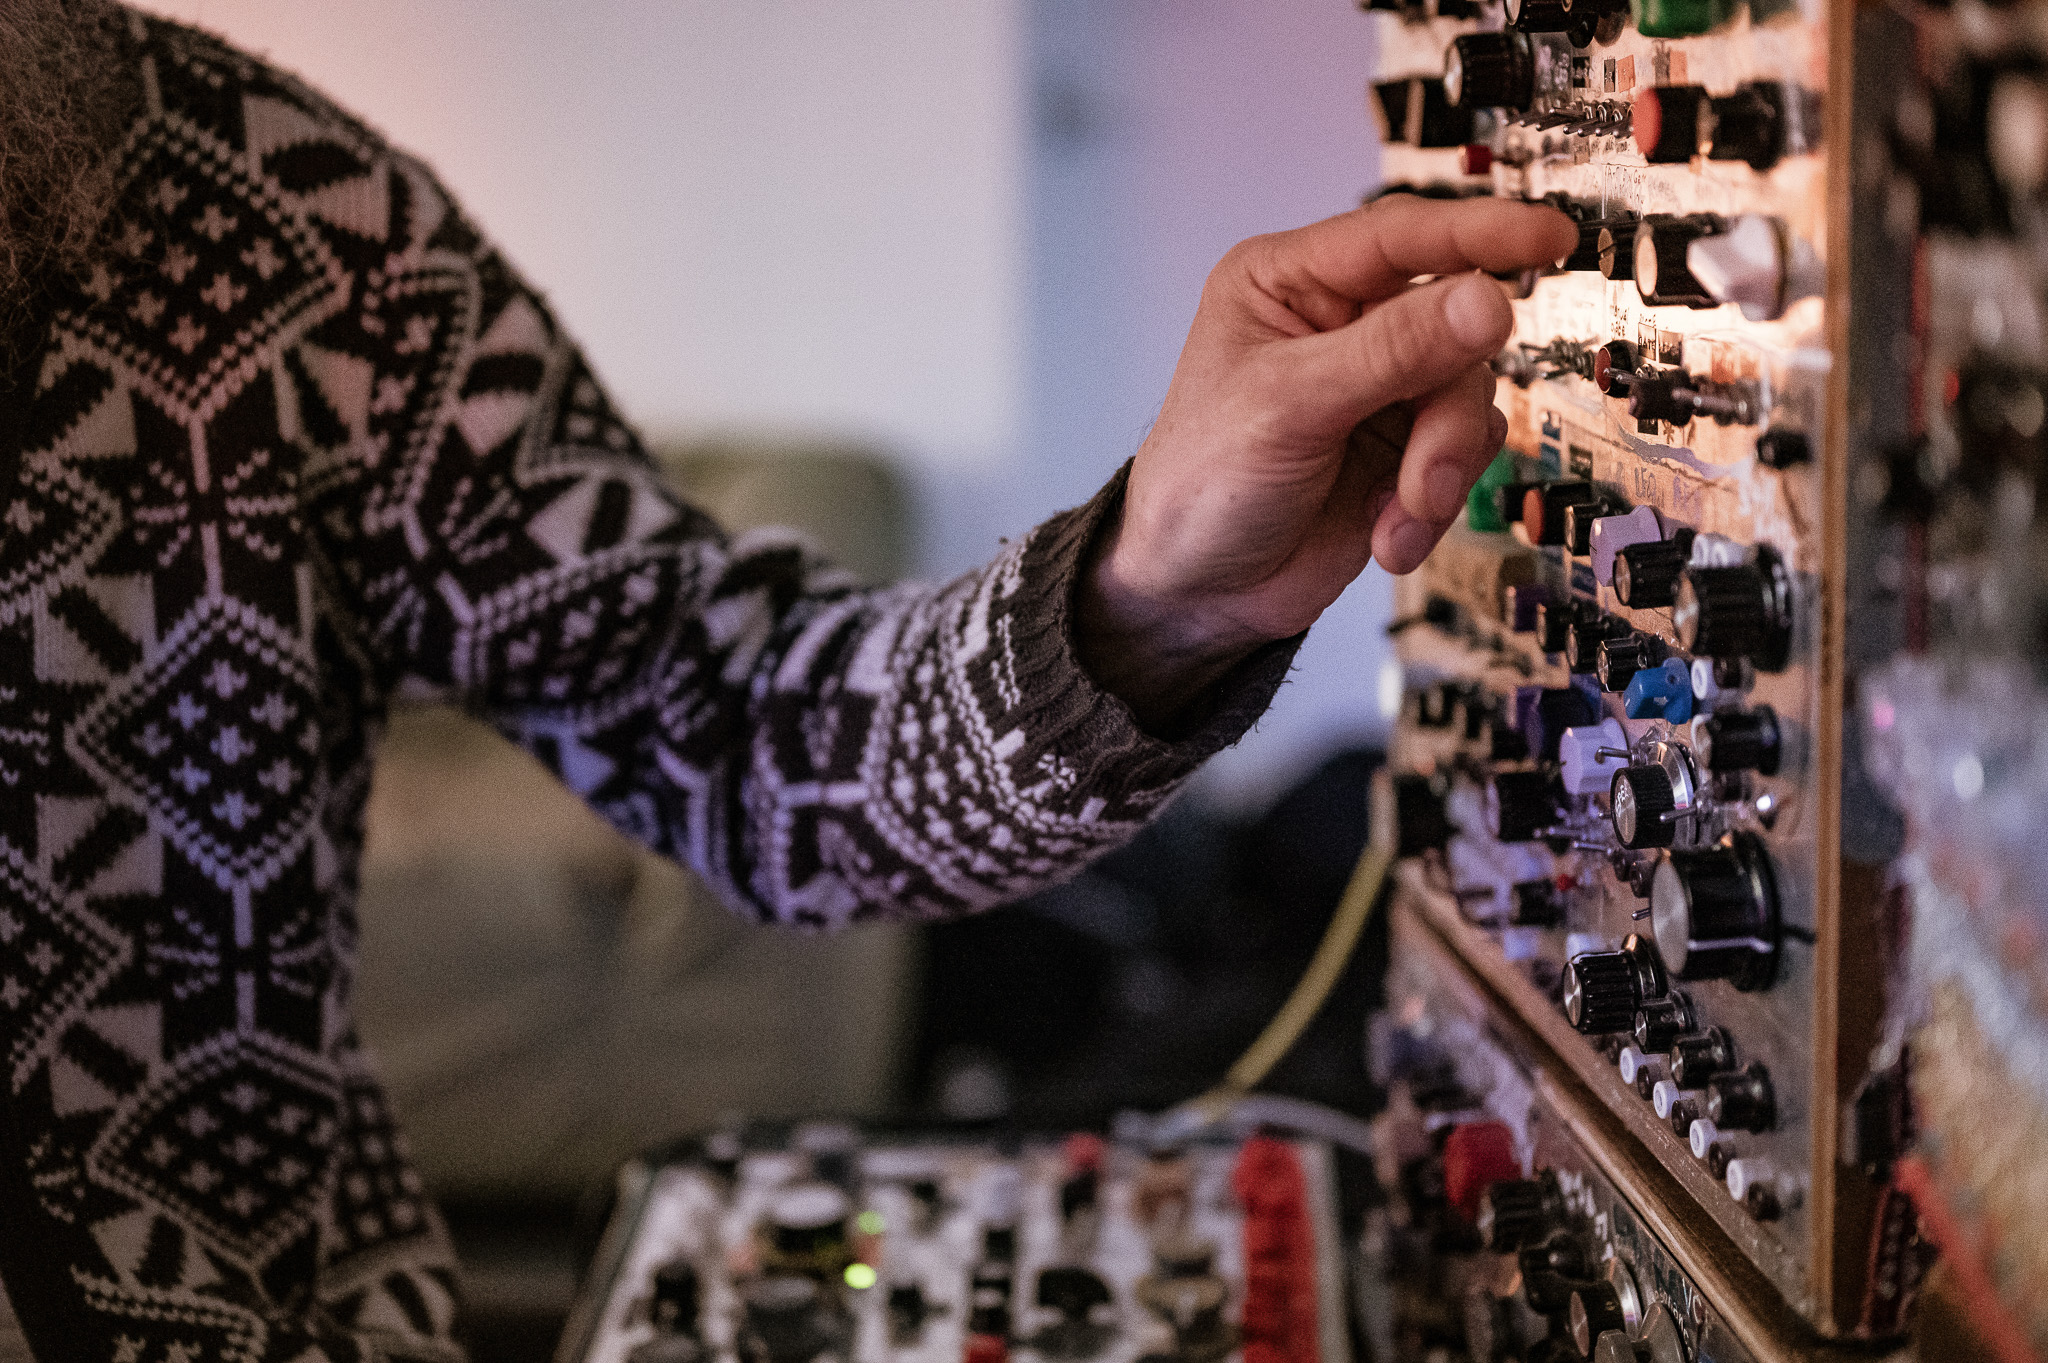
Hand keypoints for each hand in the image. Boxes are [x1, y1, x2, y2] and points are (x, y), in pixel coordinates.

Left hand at [1076, 195, 1575, 728]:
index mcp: (1293, 282)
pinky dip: (1435, 503)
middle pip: (1454, 325)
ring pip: (1468, 395)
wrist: (1198, 593)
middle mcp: (1344, 325)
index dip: (1480, 233)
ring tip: (1400, 511)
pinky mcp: (1405, 449)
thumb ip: (1391, 351)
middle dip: (1442, 410)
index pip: (1401, 236)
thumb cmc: (1200, 485)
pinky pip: (1465, 454)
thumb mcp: (1288, 406)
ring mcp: (1381, 388)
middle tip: (1425, 467)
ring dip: (1440, 467)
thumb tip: (1485, 299)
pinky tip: (1390, 534)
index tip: (1548, 237)